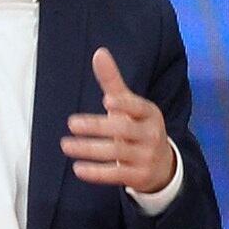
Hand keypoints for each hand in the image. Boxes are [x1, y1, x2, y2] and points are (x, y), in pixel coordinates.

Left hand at [61, 47, 176, 194]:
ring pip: (117, 153)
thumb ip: (113, 82)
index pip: (139, 108)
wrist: (162, 166)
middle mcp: (151, 135)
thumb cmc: (138, 128)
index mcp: (149, 114)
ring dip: (90, 149)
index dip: (125, 105)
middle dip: (98, 127)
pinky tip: (78, 169)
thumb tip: (99, 52)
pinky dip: (97, 173)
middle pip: (124, 130)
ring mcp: (146, 157)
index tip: (108, 100)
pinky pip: (116, 175)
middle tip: (72, 123)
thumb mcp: (130, 105)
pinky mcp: (138, 176)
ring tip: (66, 145)